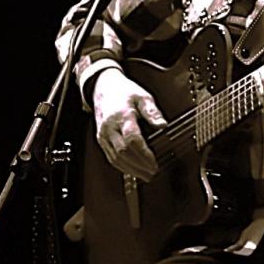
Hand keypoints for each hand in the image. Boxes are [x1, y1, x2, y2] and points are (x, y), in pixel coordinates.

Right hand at [92, 68, 165, 182]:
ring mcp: (103, 134)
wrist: (102, 87)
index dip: (144, 154)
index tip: (154, 162)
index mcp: (121, 116)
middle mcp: (109, 127)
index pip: (132, 139)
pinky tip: (133, 171)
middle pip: (123, 152)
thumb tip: (163, 125)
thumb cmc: (123, 92)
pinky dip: (122, 166)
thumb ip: (153, 112)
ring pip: (115, 158)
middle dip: (139, 165)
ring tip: (146, 175)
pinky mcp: (101, 139)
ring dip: (131, 170)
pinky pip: (110, 156)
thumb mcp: (142, 97)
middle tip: (153, 172)